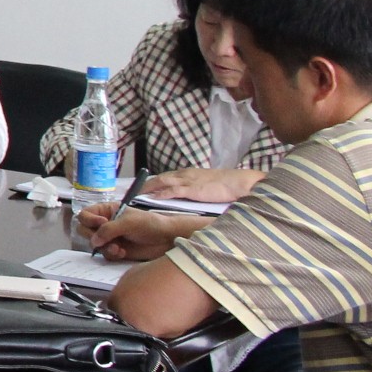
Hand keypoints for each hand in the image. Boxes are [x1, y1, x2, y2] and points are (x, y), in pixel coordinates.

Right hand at [87, 208, 206, 261]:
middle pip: (85, 230)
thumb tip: (93, 241)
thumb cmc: (150, 224)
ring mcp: (110, 237)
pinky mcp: (116, 250)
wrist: (166, 239)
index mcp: (106, 211)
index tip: (101, 224)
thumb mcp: (128, 222)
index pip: (85, 215)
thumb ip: (108, 230)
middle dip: (95, 237)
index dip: (89, 220)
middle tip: (106, 240)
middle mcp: (105, 224)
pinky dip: (112, 254)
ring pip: (94, 244)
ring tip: (118, 249)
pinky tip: (123, 253)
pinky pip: (104, 254)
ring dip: (104, 248)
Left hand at [138, 166, 261, 204]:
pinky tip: (153, 198)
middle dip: (145, 184)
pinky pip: (173, 191)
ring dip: (148, 188)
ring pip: (162, 182)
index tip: (141, 187)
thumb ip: (195, 188)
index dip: (152, 181)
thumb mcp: (206, 184)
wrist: (238, 182)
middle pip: (159, 178)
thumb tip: (187, 196)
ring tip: (136, 195)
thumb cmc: (226, 185)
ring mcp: (188, 182)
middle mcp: (184, 175)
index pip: (165, 176)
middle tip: (132, 191)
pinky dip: (161, 194)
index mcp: (188, 174)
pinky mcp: (192, 190)